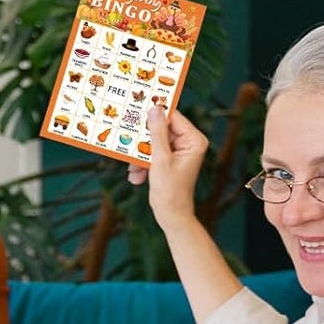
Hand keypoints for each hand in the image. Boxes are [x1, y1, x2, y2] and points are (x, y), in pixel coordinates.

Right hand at [129, 106, 208, 230]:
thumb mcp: (160, 159)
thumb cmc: (170, 190)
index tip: (138, 109)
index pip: (174, 118)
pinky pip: (152, 154)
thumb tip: (154, 109)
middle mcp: (189, 143)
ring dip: (140, 157)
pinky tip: (137, 177)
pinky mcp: (169, 160)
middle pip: (161, 131)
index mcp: (194, 140)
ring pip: (153, 143)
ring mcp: (179, 152)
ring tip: (133, 170)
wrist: (170, 215)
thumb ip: (157, 133)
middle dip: (144, 142)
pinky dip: (142, 164)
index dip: (156, 115)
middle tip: (129, 143)